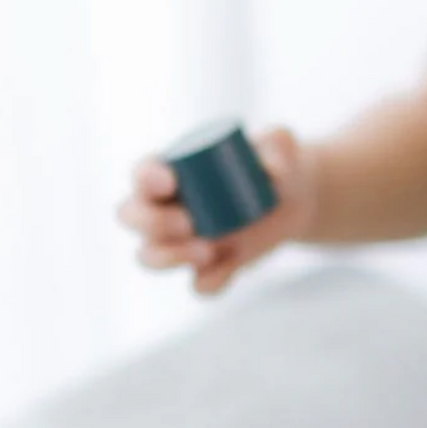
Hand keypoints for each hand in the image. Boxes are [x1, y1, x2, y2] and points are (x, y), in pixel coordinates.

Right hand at [116, 126, 319, 295]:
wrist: (295, 198)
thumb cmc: (276, 161)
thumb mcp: (281, 146)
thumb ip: (279, 143)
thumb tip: (272, 170)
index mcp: (172, 170)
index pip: (141, 174)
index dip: (146, 179)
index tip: (171, 181)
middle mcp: (167, 206)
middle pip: (131, 217)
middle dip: (153, 223)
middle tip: (190, 223)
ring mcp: (183, 240)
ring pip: (149, 255)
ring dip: (169, 257)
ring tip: (208, 251)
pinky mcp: (210, 266)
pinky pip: (198, 284)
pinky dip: (208, 282)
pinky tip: (226, 271)